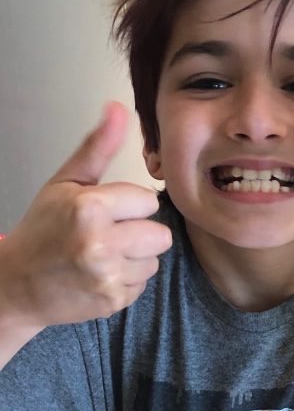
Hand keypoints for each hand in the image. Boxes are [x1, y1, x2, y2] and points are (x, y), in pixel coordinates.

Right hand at [0, 102, 171, 328]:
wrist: (14, 284)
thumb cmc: (43, 228)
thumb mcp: (65, 183)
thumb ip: (97, 147)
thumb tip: (118, 108)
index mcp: (90, 208)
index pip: (147, 201)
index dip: (129, 205)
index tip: (106, 212)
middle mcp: (100, 244)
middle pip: (162, 235)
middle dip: (140, 232)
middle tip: (109, 235)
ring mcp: (107, 277)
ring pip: (155, 260)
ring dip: (135, 258)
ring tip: (104, 256)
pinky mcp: (112, 302)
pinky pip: (143, 284)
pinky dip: (127, 280)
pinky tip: (101, 276)